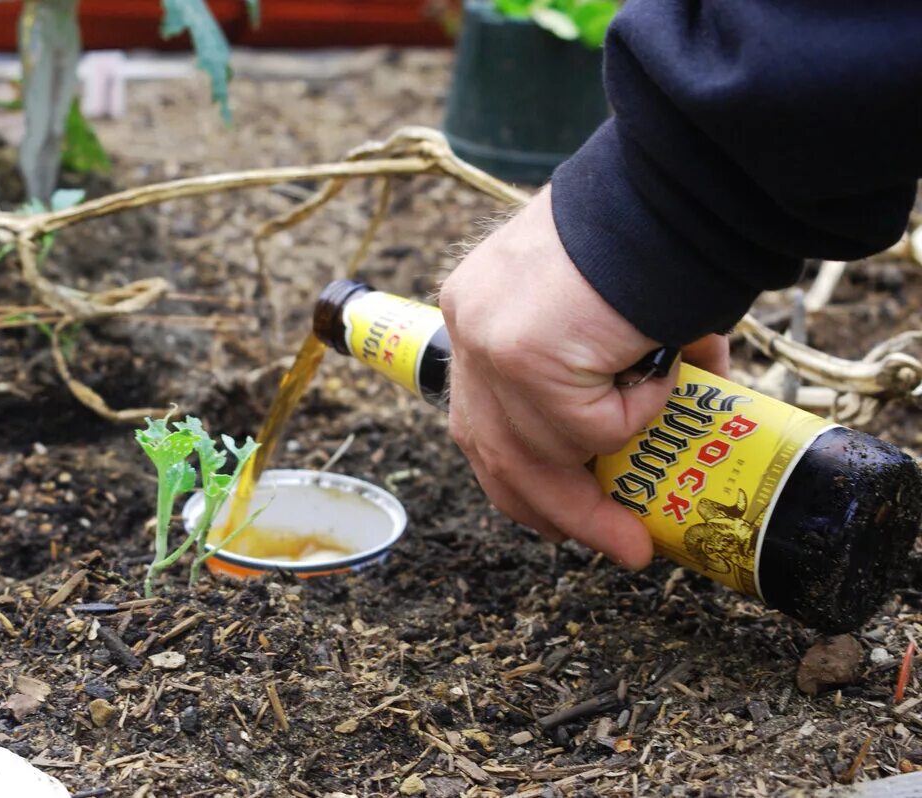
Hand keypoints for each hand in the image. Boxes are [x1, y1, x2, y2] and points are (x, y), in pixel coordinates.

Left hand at [440, 186, 727, 568]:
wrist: (674, 186)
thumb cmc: (654, 233)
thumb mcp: (605, 303)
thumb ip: (611, 359)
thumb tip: (664, 401)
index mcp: (478, 306)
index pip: (476, 413)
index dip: (511, 470)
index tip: (547, 510)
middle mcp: (470, 324)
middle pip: (489, 447)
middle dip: (544, 510)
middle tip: (599, 547)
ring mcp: (491, 343)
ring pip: (540, 450)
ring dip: (593, 499)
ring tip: (635, 535)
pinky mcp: (526, 357)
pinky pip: (593, 425)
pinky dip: (639, 415)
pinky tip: (662, 371)